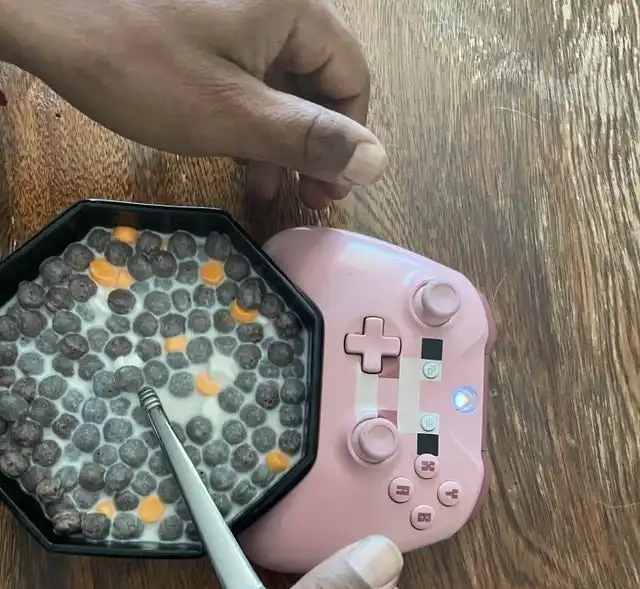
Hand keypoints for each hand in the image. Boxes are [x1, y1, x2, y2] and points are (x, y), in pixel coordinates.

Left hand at [1, 0, 385, 207]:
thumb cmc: (139, 66)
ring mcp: (235, 15)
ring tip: (266, 188)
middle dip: (312, 144)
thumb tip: (377, 163)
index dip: (350, 138)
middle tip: (305, 197)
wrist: (45, 15)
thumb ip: (308, 139)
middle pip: (317, 80)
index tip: (331, 188)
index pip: (351, 77)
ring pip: (279, 83)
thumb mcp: (233, 115)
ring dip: (279, 140)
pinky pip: (245, 76)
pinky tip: (237, 155)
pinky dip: (247, 119)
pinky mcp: (204, 27)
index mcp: (291, 10)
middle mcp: (271, 5)